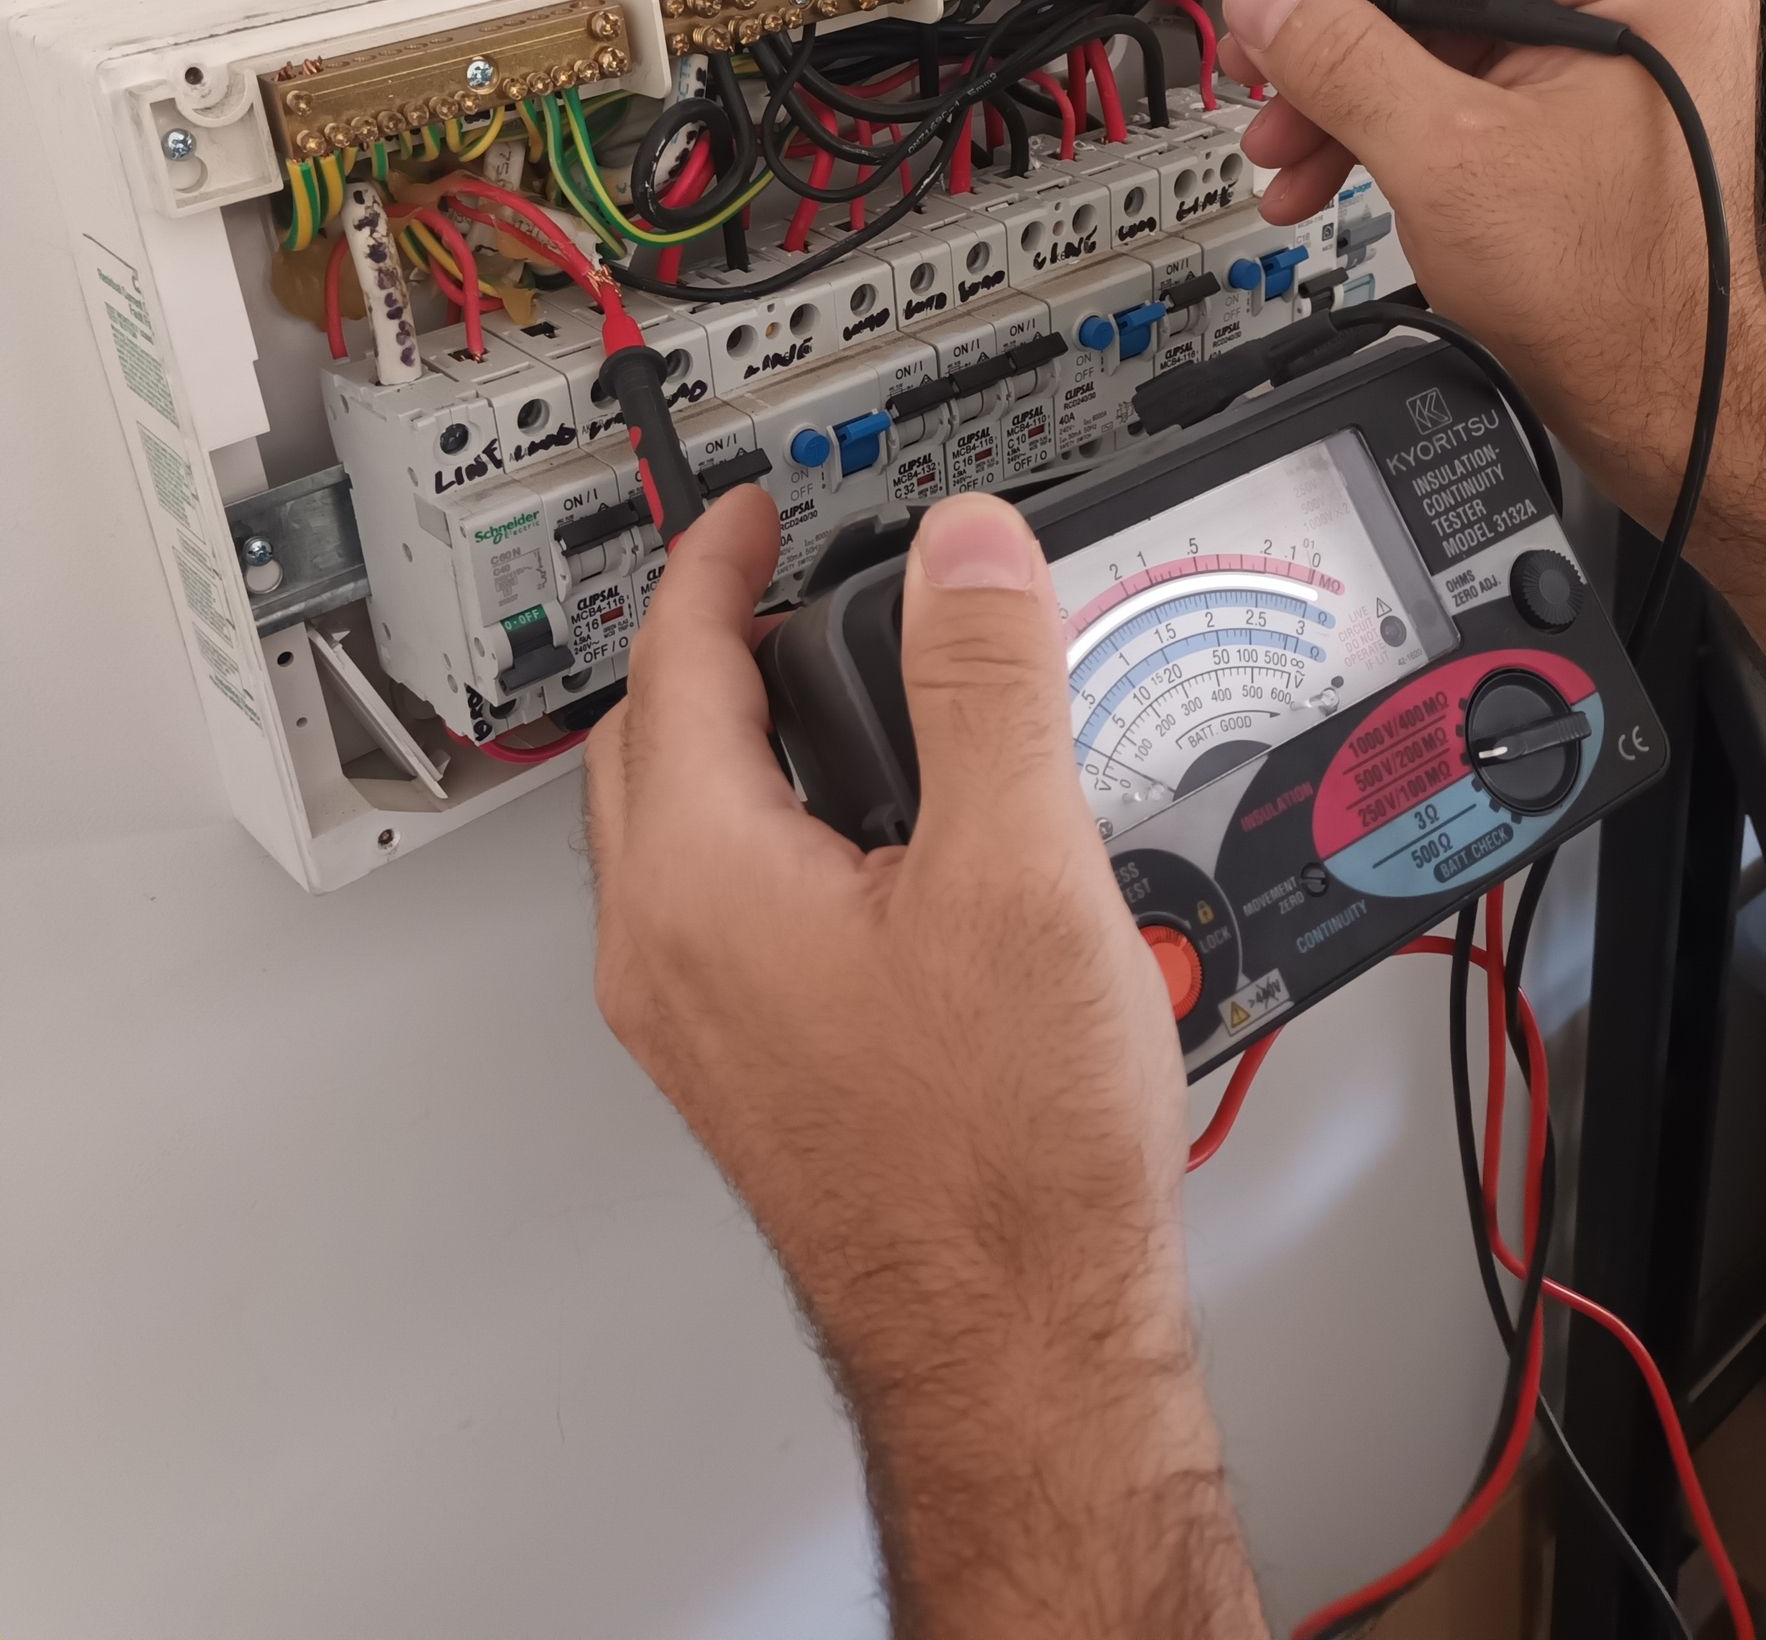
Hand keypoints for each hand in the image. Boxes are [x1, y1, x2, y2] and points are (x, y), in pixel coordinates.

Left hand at [588, 485, 1265, 1638]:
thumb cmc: (1004, 1160)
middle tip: (788, 583)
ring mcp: (697, 1022)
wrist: (1017, 1346)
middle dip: (713, 643)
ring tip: (847, 693)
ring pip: (685, 826)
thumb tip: (966, 551)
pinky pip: (725, 901)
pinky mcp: (747, 1067)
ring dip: (745, 737)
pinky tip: (880, 842)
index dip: (719, 559)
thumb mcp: (1022, 870)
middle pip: (655, 742)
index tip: (754, 508)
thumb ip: (989, 684)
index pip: (678, 661)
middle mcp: (668, 952)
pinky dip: (775, 828)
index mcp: (701, 883)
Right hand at [1217, 0, 1765, 535]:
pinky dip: (1388, 125)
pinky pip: (1461, 86)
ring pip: (1437, 39)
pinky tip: (1326, 168)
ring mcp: (1618, 53)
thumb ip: (1345, 59)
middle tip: (1253, 52)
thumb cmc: (1616, 298)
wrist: (1663, 403)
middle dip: (1328, 37)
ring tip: (1281, 143)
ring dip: (1343, 94)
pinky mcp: (1583, 106)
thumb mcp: (1449, 159)